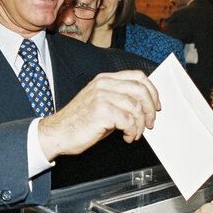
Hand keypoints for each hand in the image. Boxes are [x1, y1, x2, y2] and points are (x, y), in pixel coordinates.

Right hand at [38, 70, 159, 159]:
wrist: (58, 133)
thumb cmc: (77, 122)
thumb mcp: (100, 104)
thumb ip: (119, 100)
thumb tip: (142, 108)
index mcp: (104, 80)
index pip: (137, 76)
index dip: (152, 91)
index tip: (155, 105)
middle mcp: (103, 84)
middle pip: (141, 89)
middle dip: (150, 109)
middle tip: (149, 123)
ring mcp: (102, 96)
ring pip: (136, 107)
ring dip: (140, 124)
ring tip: (134, 133)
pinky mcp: (102, 111)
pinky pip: (128, 120)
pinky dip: (132, 131)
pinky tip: (126, 136)